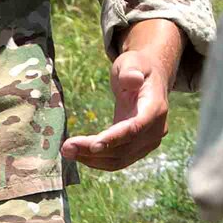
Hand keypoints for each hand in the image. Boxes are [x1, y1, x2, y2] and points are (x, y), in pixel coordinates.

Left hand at [61, 20, 181, 171]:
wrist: (149, 78)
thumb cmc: (137, 67)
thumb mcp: (133, 62)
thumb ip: (131, 71)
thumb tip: (132, 80)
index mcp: (155, 108)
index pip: (135, 128)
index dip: (114, 139)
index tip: (92, 146)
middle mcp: (156, 130)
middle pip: (124, 148)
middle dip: (94, 151)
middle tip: (66, 148)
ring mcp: (148, 142)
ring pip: (120, 160)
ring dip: (92, 160)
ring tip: (67, 151)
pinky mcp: (137, 148)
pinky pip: (117, 160)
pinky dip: (97, 160)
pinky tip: (78, 153)